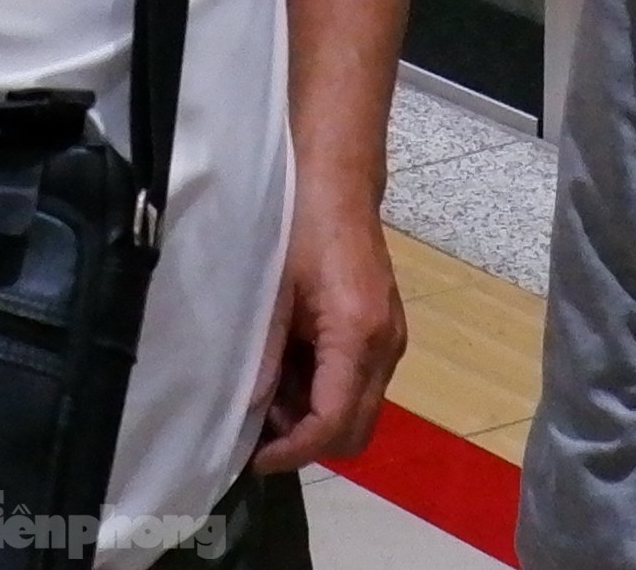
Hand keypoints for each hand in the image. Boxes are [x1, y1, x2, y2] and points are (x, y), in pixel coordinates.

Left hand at [237, 165, 405, 477]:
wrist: (338, 178)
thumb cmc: (300, 223)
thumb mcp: (273, 291)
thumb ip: (265, 357)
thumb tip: (246, 414)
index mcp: (358, 335)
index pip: (334, 423)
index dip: (294, 451)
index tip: (254, 458)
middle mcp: (386, 348)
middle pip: (354, 431)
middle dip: (307, 441)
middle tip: (259, 426)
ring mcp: (390, 341)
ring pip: (357, 412)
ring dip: (314, 418)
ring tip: (268, 390)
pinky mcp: (384, 332)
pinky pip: (358, 385)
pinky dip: (324, 392)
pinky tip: (289, 367)